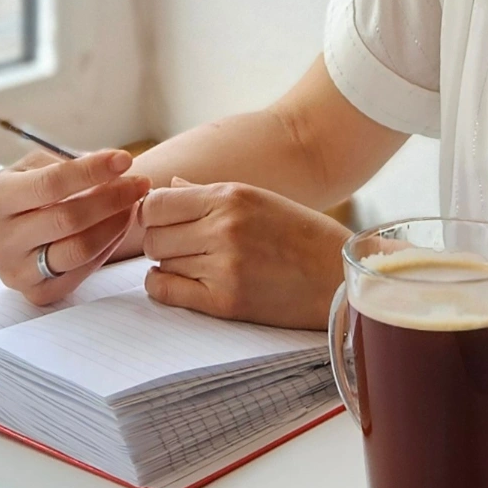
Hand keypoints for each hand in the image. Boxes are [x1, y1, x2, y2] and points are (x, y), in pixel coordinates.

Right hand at [0, 148, 148, 304]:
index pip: (50, 184)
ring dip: (115, 224)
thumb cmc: (27, 191)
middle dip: (112, 198)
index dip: (91, 170)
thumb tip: (112, 164)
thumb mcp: (34, 167)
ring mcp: (17, 271)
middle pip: (68, 219)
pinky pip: (82, 270)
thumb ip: (68, 162)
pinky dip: (109, 245)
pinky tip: (120, 224)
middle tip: (140, 183)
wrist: (7, 231)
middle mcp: (0, 240)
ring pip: (78, 249)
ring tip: (133, 204)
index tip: (124, 159)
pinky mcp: (37, 292)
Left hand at [140, 178, 349, 328]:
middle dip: (158, 240)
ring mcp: (223, 266)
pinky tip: (180, 281)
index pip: (156, 203)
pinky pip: (167, 292)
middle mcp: (223, 228)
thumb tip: (168, 186)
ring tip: (189, 262)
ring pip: (159, 262)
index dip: (150, 213)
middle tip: (177, 245)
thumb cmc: (299, 233)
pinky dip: (164, 287)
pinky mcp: (225, 301)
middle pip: (152, 235)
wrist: (336, 275)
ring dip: (167, 263)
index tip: (160, 221)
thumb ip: (207, 194)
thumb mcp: (257, 198)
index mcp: (230, 196)